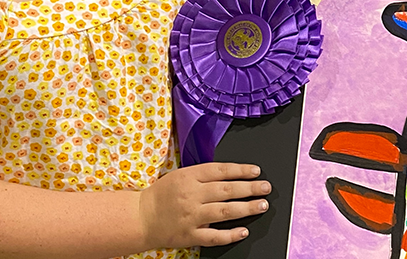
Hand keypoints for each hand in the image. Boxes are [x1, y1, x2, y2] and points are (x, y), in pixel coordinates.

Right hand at [140, 162, 270, 248]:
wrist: (140, 217)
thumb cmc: (161, 195)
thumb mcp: (180, 175)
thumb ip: (202, 174)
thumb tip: (231, 174)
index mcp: (189, 177)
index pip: (220, 170)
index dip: (241, 170)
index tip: (256, 171)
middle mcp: (191, 196)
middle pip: (226, 190)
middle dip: (250, 188)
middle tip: (265, 188)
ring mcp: (191, 216)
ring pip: (224, 211)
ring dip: (246, 208)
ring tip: (261, 205)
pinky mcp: (190, 235)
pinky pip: (214, 236)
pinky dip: (230, 234)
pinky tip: (243, 230)